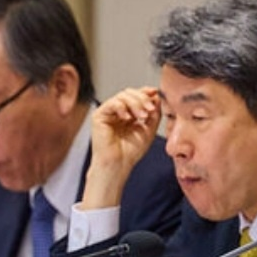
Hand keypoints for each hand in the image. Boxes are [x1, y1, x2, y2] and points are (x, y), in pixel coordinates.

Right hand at [84, 87, 161, 208]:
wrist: (119, 164)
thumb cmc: (131, 152)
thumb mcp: (149, 129)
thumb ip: (154, 114)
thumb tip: (157, 96)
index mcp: (130, 114)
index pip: (137, 96)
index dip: (146, 92)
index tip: (156, 93)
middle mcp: (118, 111)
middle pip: (129, 93)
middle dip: (142, 98)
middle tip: (151, 108)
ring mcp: (108, 113)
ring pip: (122, 96)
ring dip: (135, 103)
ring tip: (143, 115)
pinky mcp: (99, 116)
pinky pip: (111, 103)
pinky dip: (121, 107)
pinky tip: (128, 118)